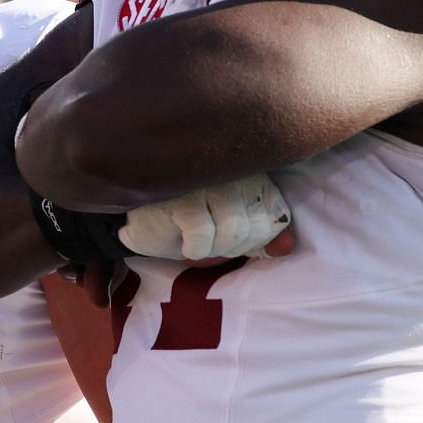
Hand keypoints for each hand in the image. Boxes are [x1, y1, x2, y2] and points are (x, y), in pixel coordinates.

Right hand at [119, 173, 293, 263]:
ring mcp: (209, 180)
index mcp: (253, 176)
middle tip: (207, 241)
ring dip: (212, 250)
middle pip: (255, 229)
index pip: (275, 222)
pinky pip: (204, 238)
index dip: (252, 243)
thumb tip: (285, 248)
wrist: (137, 215)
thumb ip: (260, 238)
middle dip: (230, 249)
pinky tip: (180, 236)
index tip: (227, 237)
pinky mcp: (184, 194)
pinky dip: (193, 249)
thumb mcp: (228, 231)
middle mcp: (236, 171)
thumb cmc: (187, 219)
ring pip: (233, 232)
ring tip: (195, 239)